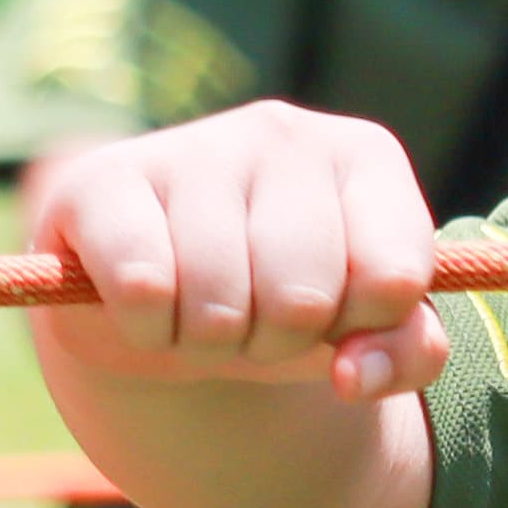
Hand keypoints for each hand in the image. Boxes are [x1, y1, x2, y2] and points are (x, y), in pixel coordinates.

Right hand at [28, 106, 450, 399]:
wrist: (162, 302)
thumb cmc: (278, 303)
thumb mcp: (359, 333)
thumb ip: (404, 354)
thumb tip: (352, 375)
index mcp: (362, 157)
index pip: (394, 279)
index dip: (360, 329)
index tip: (337, 316)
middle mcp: (281, 132)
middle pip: (302, 299)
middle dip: (276, 343)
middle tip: (254, 321)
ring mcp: (191, 145)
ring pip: (219, 300)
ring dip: (207, 343)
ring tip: (200, 313)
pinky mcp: (103, 179)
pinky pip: (142, 287)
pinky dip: (146, 328)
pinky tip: (146, 306)